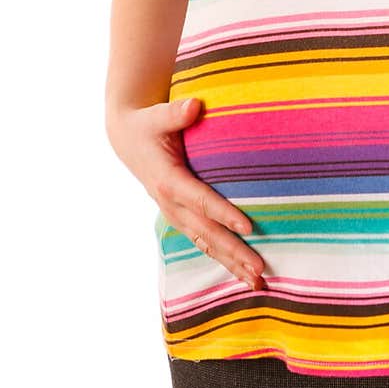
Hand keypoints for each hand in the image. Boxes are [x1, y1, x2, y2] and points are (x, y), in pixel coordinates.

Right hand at [106, 95, 264, 289]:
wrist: (127, 139)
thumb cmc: (148, 124)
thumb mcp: (157, 116)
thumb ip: (175, 113)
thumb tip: (194, 105)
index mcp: (168, 180)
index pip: (201, 200)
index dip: (224, 214)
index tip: (249, 227)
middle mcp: (171, 203)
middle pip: (207, 232)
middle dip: (233, 252)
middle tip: (260, 269)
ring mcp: (175, 214)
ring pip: (205, 244)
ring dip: (230, 264)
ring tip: (256, 282)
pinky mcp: (180, 217)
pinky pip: (202, 241)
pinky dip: (222, 258)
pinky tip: (241, 272)